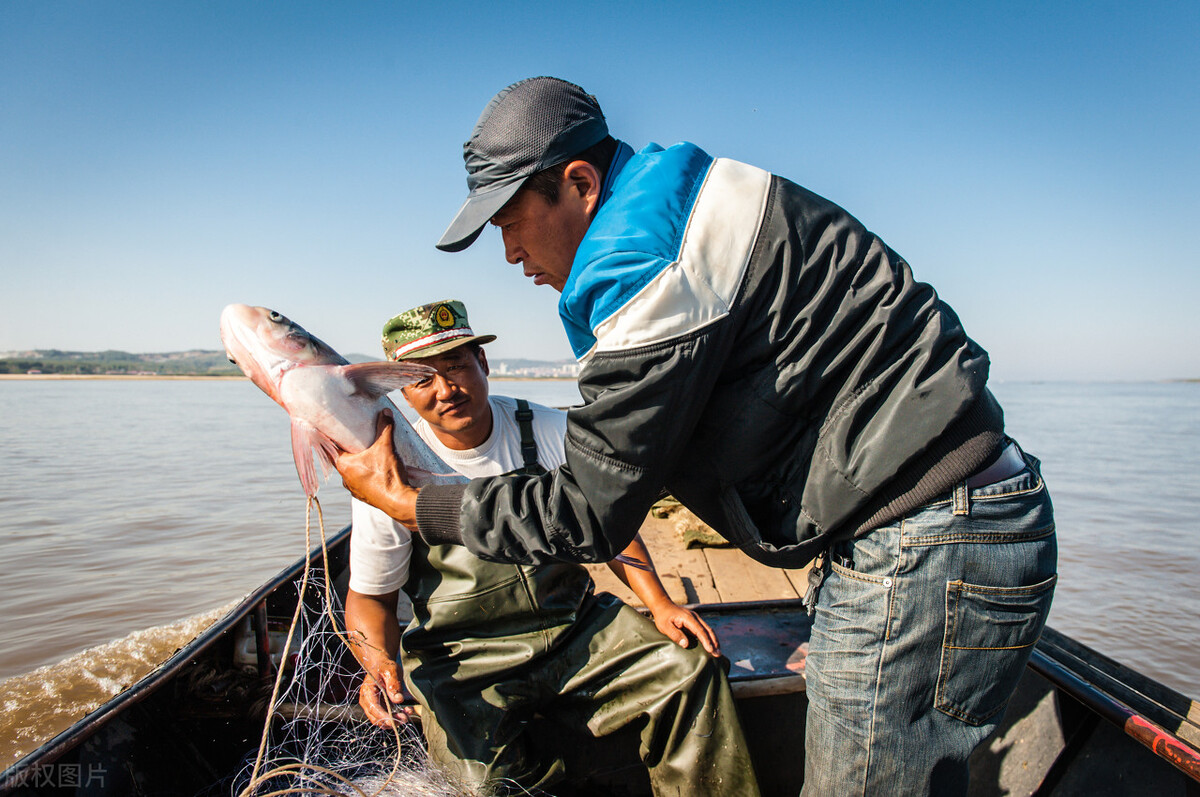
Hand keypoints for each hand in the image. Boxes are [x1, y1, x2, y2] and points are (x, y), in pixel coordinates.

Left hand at [335, 409, 418, 529]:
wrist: (399, 501)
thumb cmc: (387, 475)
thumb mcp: (385, 447)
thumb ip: (384, 428)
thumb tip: (385, 412)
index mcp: (344, 465)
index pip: (331, 448)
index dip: (333, 438)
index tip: (334, 430)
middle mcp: (345, 479)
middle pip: (343, 460)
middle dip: (349, 450)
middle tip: (357, 439)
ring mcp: (355, 490)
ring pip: (353, 472)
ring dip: (358, 464)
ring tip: (368, 453)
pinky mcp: (365, 497)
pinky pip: (362, 482)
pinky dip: (366, 475)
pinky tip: (376, 470)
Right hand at [358, 660, 415, 728]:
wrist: (381, 665)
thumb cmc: (385, 666)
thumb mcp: (391, 671)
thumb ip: (394, 685)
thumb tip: (398, 699)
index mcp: (367, 692)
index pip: (373, 708)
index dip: (384, 717)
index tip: (394, 721)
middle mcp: (367, 701)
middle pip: (376, 718)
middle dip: (391, 721)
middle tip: (405, 718)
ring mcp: (373, 705)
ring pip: (382, 720)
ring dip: (395, 720)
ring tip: (408, 713)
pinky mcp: (379, 707)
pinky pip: (387, 716)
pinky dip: (396, 717)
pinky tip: (407, 711)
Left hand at [651, 604, 719, 656]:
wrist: (663, 606)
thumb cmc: (663, 616)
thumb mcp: (665, 626)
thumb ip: (675, 634)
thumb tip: (686, 644)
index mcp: (688, 618)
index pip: (700, 630)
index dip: (706, 641)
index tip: (710, 650)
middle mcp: (695, 618)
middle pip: (708, 630)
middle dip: (714, 642)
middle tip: (718, 654)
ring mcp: (696, 620)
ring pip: (708, 630)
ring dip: (714, 641)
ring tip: (717, 652)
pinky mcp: (695, 623)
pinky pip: (704, 630)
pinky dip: (710, 638)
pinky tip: (712, 646)